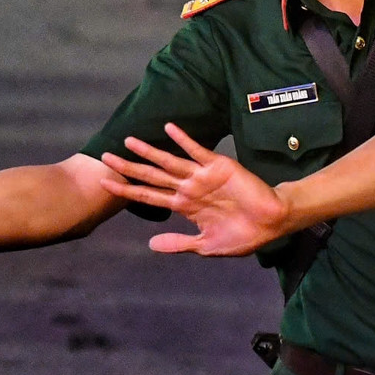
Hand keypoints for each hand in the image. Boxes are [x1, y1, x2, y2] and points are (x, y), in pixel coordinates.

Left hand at [99, 124, 288, 255]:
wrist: (270, 224)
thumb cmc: (242, 235)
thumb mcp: (206, 246)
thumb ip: (179, 244)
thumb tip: (150, 244)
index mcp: (183, 206)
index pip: (148, 196)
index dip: (126, 190)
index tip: (103, 183)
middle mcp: (187, 188)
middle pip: (151, 176)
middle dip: (128, 167)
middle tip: (104, 156)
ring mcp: (201, 176)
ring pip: (168, 162)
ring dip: (149, 151)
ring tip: (128, 140)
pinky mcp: (218, 167)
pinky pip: (197, 151)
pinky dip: (183, 140)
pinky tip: (169, 128)